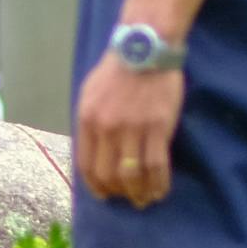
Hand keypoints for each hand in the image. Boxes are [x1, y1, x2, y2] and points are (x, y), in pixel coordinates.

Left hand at [74, 57, 185, 206]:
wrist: (145, 48)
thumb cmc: (117, 70)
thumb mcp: (90, 94)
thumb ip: (89, 123)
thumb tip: (92, 153)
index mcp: (87, 120)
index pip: (86, 165)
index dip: (95, 186)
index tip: (104, 194)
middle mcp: (107, 128)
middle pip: (109, 175)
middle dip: (117, 193)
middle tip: (126, 197)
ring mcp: (133, 129)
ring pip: (133, 175)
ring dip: (138, 193)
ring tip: (144, 199)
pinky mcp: (158, 127)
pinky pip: (157, 165)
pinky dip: (158, 183)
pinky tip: (160, 191)